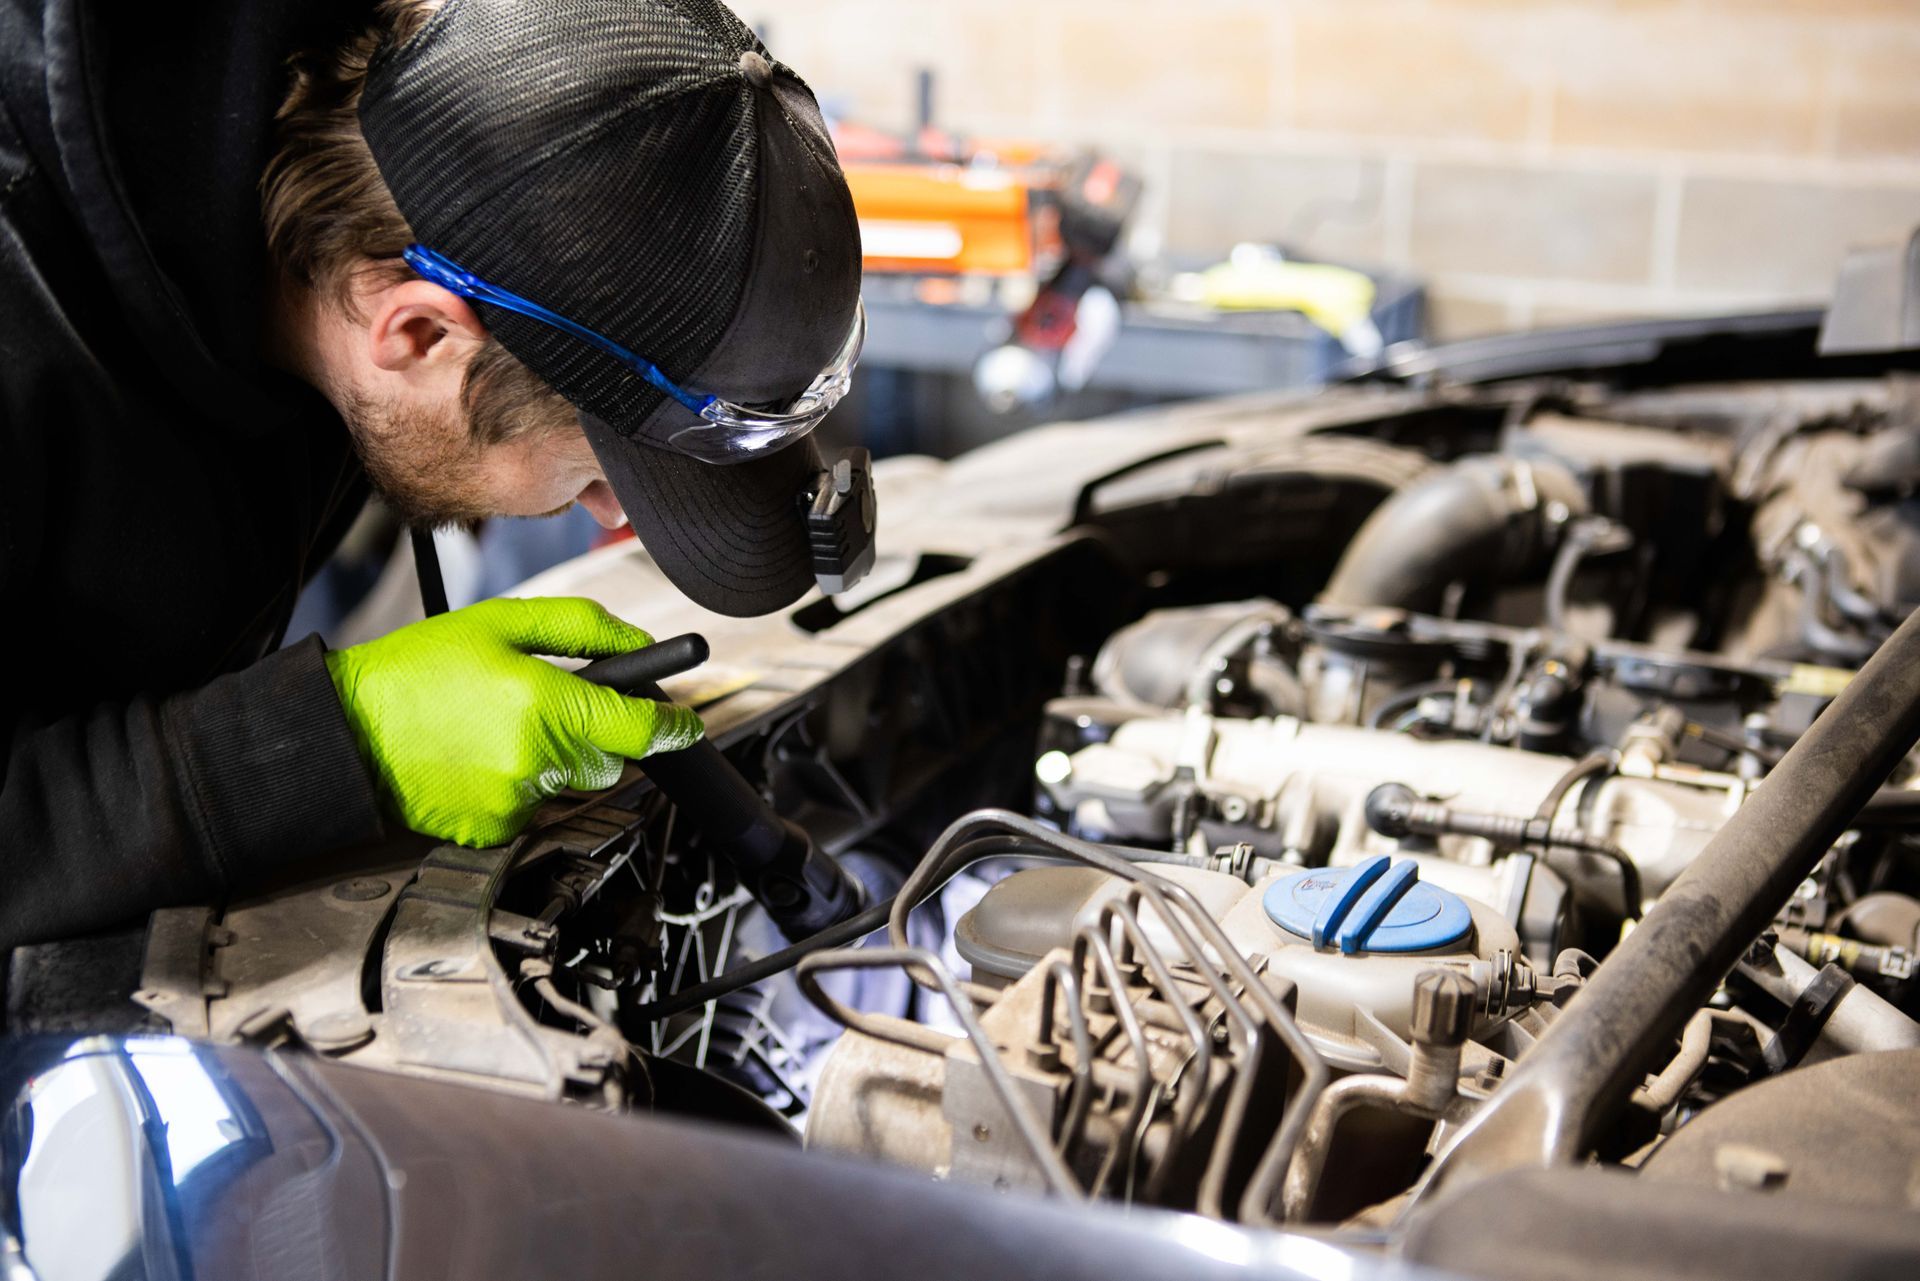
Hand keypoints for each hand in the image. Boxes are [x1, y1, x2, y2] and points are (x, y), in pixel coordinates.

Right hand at [325, 597, 703, 845]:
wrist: (347, 732)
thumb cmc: (415, 673)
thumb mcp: (502, 623)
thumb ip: (582, 628)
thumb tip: (637, 642)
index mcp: (546, 706)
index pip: (643, 729)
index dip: (673, 727)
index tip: (684, 725)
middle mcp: (537, 761)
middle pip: (609, 759)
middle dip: (594, 734)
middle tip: (545, 705)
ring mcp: (515, 801)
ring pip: (571, 782)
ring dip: (554, 758)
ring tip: (497, 728)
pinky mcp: (494, 830)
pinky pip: (534, 807)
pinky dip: (520, 785)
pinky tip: (480, 758)